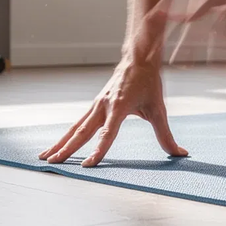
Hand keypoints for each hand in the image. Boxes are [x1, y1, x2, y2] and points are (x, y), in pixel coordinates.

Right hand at [38, 56, 186, 167]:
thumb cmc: (148, 83)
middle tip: (54, 163)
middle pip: (83, 131)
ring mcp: (96, 105)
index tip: (88, 165)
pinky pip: (77, 123)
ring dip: (60, 143)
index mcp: (119, 107)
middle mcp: (103, 106)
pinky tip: (56, 146)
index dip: (98, 150)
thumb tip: (180, 153)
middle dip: (68, 148)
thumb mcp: (159, 108)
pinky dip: (65, 135)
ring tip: (45, 158)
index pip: (108, 134)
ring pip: (75, 127)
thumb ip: (165, 134)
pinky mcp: (94, 105)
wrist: (137, 59)